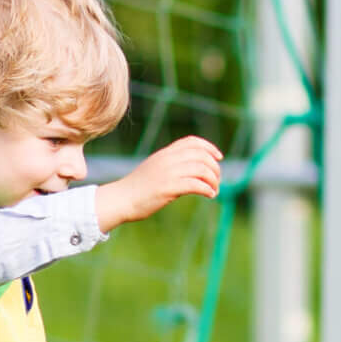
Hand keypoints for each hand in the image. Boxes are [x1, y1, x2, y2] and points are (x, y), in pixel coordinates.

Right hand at [95, 136, 221, 232]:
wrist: (121, 199)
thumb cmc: (138, 189)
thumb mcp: (155, 169)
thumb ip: (171, 165)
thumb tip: (191, 170)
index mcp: (165, 154)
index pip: (191, 142)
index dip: (209, 147)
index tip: (219, 157)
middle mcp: (167, 160)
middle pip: (201, 156)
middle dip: (215, 168)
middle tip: (217, 181)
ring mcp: (168, 173)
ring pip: (201, 170)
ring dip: (213, 181)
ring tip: (214, 191)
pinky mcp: (168, 188)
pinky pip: (196, 185)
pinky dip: (207, 189)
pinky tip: (209, 195)